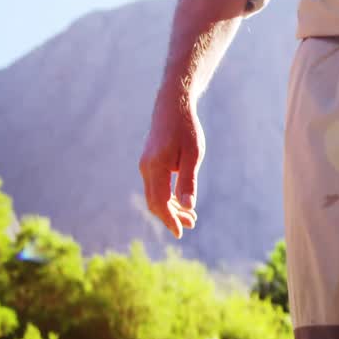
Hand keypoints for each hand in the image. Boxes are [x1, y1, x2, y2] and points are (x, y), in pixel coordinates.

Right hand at [138, 88, 201, 238]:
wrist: (173, 106)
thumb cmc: (186, 129)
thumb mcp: (193, 155)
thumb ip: (188, 181)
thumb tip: (188, 207)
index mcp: (155, 167)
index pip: (160, 202)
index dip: (170, 219)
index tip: (181, 232)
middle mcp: (146, 168)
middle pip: (155, 202)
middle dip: (171, 217)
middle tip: (191, 225)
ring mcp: (145, 165)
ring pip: (154, 195)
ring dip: (170, 208)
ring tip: (190, 218)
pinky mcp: (149, 163)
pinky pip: (155, 186)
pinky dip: (167, 197)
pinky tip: (181, 202)